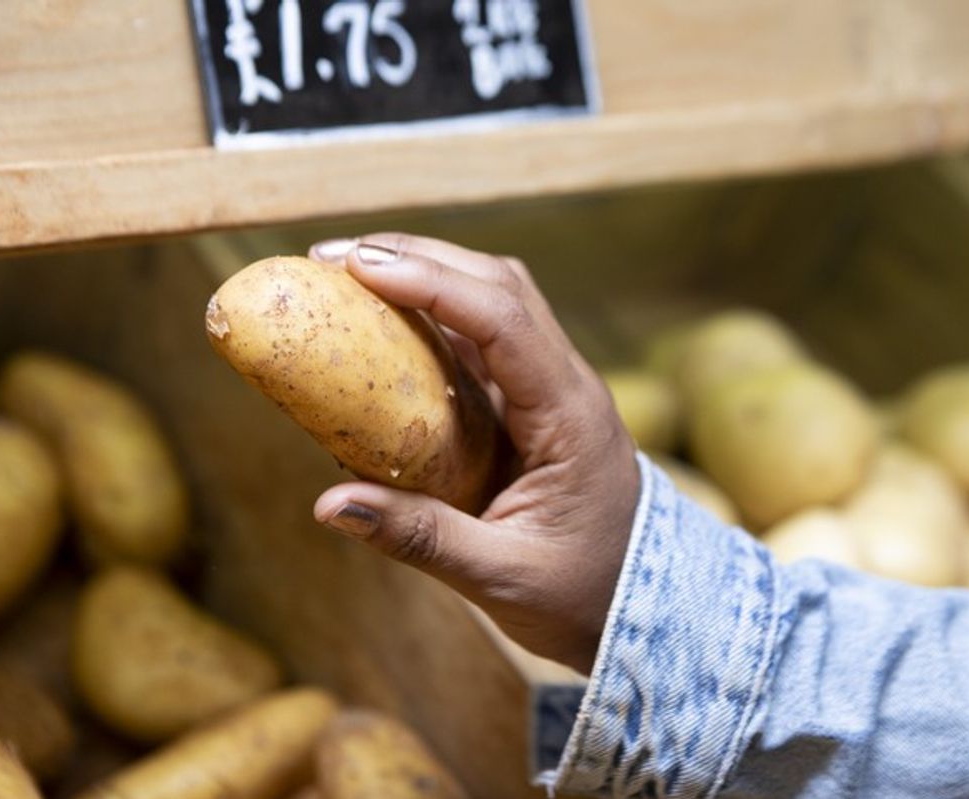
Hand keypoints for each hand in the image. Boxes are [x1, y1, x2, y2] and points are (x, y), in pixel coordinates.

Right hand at [308, 233, 639, 674]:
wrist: (640, 607)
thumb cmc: (582, 594)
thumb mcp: (502, 577)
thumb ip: (420, 539)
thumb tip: (328, 505)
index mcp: (570, 416)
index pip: (504, 319)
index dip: (431, 282)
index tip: (358, 268)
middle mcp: (567, 384)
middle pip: (499, 285)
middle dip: (418, 258)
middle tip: (332, 260)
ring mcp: (552, 388)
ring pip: (494, 299)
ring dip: (426, 274)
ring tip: (348, 274)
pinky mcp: (533, 402)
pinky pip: (483, 338)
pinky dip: (433, 316)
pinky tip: (383, 322)